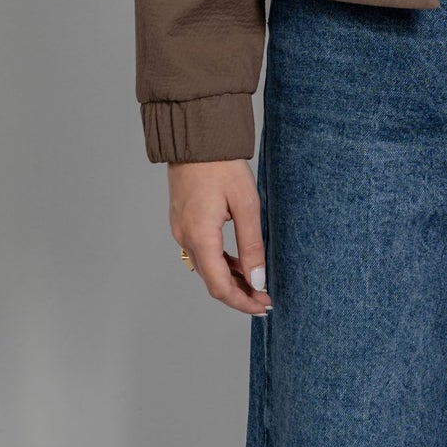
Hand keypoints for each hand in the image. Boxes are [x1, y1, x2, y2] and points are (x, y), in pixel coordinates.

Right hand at [168, 160, 270, 314]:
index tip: (264, 306)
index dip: (242, 302)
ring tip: (258, 285)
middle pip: (212, 282)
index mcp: (200, 236)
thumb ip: (252, 246)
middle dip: (239, 295)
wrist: (197, 140)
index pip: (220, 286)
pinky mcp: (183, 223)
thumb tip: (257, 280)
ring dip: (231, 281)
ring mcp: (181, 231)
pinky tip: (241, 264)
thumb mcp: (246, 205)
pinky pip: (202, 253)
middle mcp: (185, 238)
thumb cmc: (222, 166)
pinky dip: (222, 264)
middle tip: (265, 300)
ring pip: (207, 269)